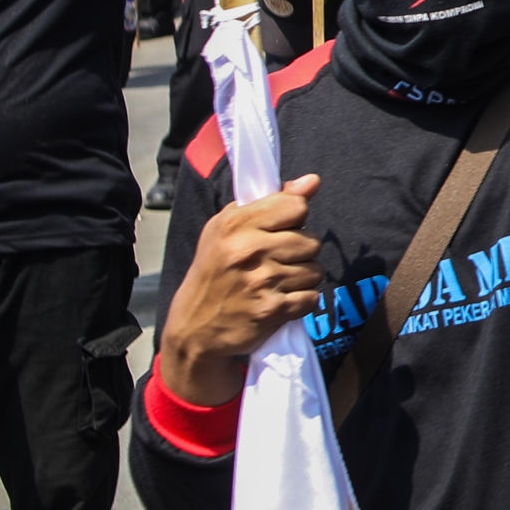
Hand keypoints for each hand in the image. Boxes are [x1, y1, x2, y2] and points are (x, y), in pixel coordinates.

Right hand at [157, 175, 326, 407]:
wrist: (194, 328)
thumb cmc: (214, 272)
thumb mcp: (228, 229)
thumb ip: (273, 202)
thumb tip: (313, 181)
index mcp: (236, 225)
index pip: (296, 206)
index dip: (294, 219)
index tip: (279, 230)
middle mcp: (248, 250)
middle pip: (312, 241)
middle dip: (300, 253)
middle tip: (275, 263)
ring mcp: (261, 281)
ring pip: (315, 271)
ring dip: (301, 279)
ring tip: (274, 283)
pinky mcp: (272, 310)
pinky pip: (311, 298)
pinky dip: (300, 302)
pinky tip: (278, 302)